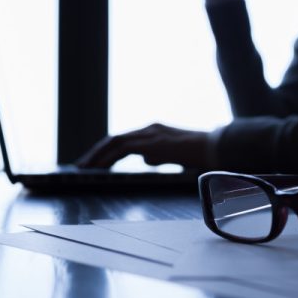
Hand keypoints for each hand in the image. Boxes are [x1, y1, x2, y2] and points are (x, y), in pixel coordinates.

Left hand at [75, 123, 213, 169]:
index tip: (96, 161)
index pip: (126, 139)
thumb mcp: (175, 156)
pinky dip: (107, 158)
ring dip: (97, 155)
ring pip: (114, 142)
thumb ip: (159, 155)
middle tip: (82, 164)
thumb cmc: (201, 155)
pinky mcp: (151, 142)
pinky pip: (122, 149)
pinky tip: (98, 168)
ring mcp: (150, 133)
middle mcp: (150, 129)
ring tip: (84, 168)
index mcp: (155, 131)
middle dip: (97, 152)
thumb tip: (146, 159)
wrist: (215, 149)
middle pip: (116, 139)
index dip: (108, 150)